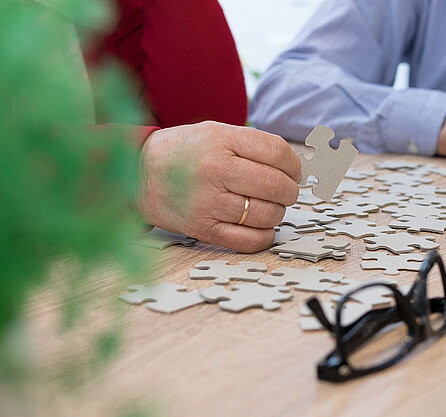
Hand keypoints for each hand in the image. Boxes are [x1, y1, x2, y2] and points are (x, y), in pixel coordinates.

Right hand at [138, 121, 300, 252]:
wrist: (136, 174)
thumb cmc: (183, 152)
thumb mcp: (215, 132)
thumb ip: (252, 144)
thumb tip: (293, 167)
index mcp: (221, 140)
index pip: (278, 153)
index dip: (294, 166)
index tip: (293, 172)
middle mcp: (216, 170)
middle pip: (276, 186)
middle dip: (290, 192)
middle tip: (286, 192)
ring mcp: (209, 202)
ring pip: (266, 214)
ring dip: (277, 213)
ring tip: (269, 207)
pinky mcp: (203, 229)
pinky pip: (249, 240)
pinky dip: (264, 236)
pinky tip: (262, 227)